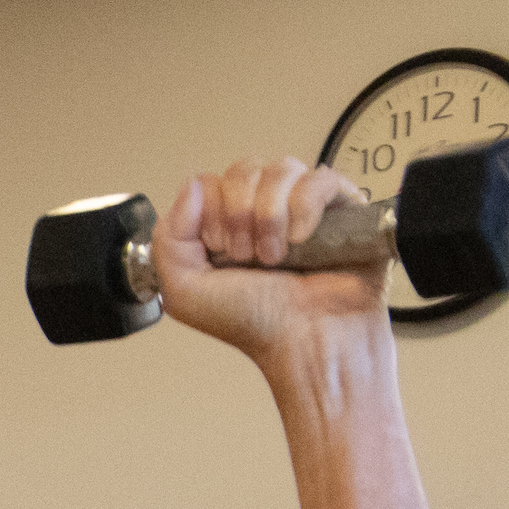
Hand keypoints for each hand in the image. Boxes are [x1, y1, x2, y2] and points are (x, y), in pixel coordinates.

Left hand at [153, 158, 384, 364]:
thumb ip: (169, 240)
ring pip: (279, 168)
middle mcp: (262, 210)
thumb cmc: (254, 323)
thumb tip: (191, 187)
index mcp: (224, 225)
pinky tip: (302, 240)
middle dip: (238, 216)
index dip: (209, 214)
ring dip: (270, 217)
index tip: (219, 252)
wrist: (307, 339)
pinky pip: (318, 177)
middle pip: (242, 170)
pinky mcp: (340, 204)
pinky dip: (304, 209)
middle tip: (248, 257)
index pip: (208, 183)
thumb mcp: (185, 292)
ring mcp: (302, 204)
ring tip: (276, 256)